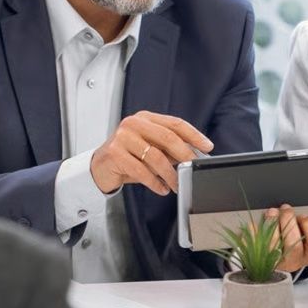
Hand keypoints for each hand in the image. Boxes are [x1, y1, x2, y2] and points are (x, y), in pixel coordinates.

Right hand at [91, 112, 212, 195]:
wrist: (100, 168)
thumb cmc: (128, 157)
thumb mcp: (150, 149)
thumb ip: (169, 149)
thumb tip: (195, 156)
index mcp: (146, 118)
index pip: (175, 123)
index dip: (194, 135)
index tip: (207, 146)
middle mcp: (133, 124)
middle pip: (168, 137)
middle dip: (185, 155)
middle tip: (193, 168)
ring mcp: (123, 137)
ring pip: (156, 157)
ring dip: (170, 174)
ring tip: (176, 185)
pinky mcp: (115, 154)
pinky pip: (142, 171)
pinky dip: (155, 182)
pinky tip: (161, 188)